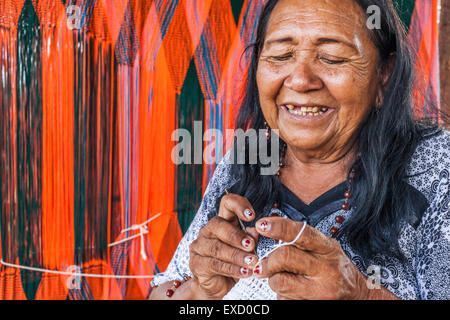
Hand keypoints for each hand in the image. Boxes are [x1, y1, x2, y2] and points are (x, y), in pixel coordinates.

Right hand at [189, 193, 258, 298]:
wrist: (218, 286)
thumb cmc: (234, 263)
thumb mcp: (247, 250)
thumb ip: (251, 239)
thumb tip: (255, 231)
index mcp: (222, 221)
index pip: (226, 203)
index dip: (238, 205)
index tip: (251, 216)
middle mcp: (208, 230)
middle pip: (217, 224)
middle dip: (236, 235)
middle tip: (251, 245)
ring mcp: (199, 246)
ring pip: (217, 247)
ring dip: (237, 255)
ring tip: (252, 262)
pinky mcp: (196, 263)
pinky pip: (214, 264)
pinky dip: (232, 269)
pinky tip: (245, 272)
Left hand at [253, 217, 370, 299]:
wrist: (357, 297)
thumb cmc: (335, 268)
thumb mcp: (325, 249)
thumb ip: (301, 240)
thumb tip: (267, 230)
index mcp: (328, 249)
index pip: (302, 234)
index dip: (279, 227)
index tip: (262, 225)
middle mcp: (327, 269)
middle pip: (284, 257)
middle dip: (268, 260)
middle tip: (263, 264)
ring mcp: (320, 292)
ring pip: (279, 281)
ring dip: (273, 280)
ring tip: (282, 279)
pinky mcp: (311, 306)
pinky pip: (283, 299)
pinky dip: (281, 295)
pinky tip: (292, 292)